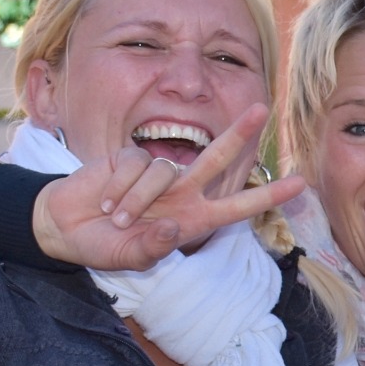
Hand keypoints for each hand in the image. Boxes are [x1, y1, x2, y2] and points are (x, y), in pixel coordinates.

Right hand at [31, 105, 305, 270]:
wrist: (63, 227)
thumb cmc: (101, 246)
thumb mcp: (127, 257)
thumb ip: (151, 248)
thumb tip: (174, 228)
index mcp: (193, 219)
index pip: (238, 206)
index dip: (269, 195)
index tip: (301, 183)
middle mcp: (183, 193)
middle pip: (217, 158)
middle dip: (239, 133)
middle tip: (263, 108)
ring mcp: (159, 174)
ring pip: (163, 172)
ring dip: (136, 198)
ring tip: (115, 216)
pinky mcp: (131, 157)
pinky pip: (135, 165)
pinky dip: (120, 187)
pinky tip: (106, 200)